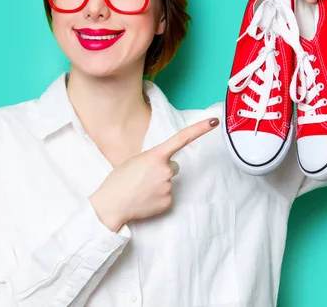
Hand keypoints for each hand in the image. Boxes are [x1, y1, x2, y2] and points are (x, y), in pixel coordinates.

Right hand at [89, 117, 220, 231]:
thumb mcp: (136, 161)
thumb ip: (153, 159)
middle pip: (173, 166)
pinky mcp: (168, 202)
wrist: (111, 205)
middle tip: (144, 177)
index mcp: (156, 155)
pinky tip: (145, 199)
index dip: (200, 129)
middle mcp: (166, 170)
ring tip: (141, 189)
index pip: (182, 138)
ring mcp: (168, 187)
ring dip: (159, 184)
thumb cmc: (119, 180)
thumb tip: (162, 165)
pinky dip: (158, 197)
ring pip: (169, 181)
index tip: (214, 121)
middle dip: (162, 170)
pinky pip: (167, 195)